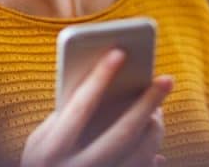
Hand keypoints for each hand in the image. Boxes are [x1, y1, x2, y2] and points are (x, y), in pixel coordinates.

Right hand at [21, 50, 172, 166]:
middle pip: (122, 133)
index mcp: (51, 151)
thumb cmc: (43, 161)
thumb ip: (66, 117)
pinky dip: (151, 153)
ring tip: (159, 109)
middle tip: (167, 79)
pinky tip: (152, 134)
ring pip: (139, 155)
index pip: (80, 108)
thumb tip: (107, 85)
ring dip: (155, 129)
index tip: (120, 51)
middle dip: (148, 103)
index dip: (99, 78)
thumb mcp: (41, 141)